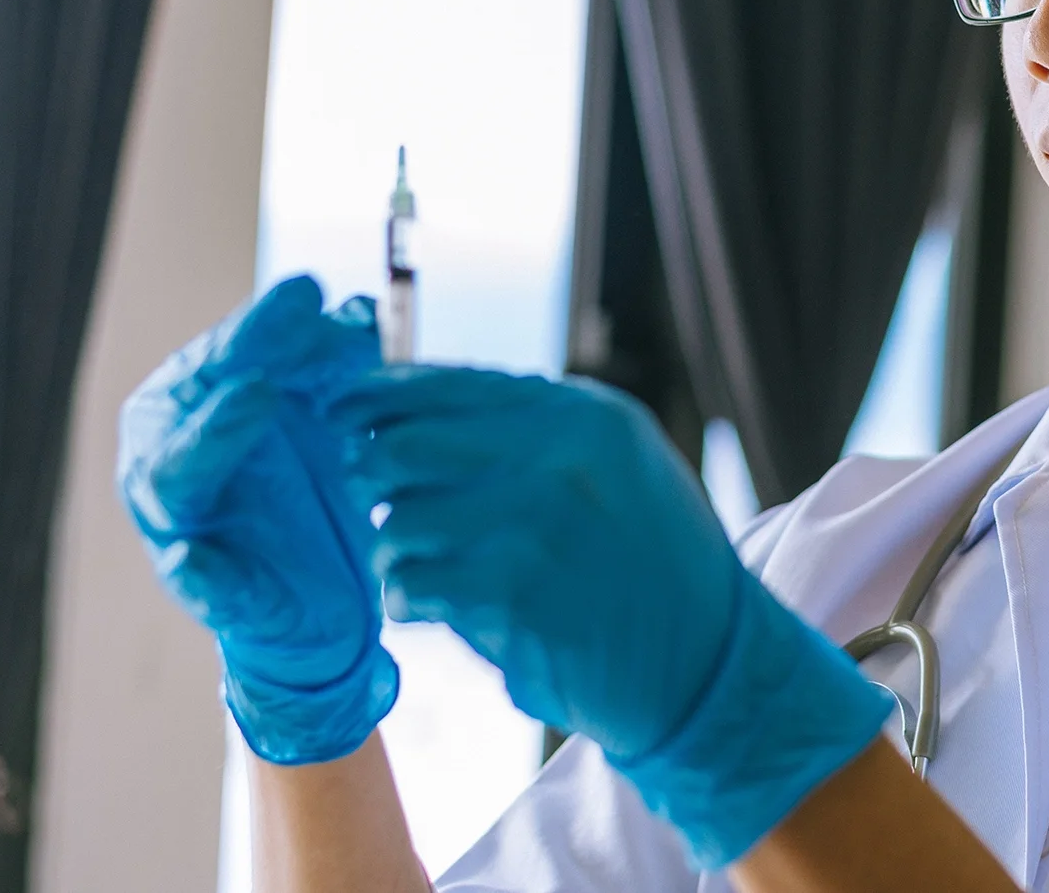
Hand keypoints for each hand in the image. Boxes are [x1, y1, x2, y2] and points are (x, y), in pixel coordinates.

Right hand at [117, 275, 397, 764]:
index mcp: (193, 405)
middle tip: (290, 316)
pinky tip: (193, 558)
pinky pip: (196, 578)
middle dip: (239, 355)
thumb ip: (340, 363)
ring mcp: (178, 524)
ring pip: (178, 474)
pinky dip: (196, 570)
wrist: (326, 599)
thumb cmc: (315, 487)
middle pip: (195, 396)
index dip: (267, 320)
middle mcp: (169, 455)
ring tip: (257, 396)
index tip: (313, 289)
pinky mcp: (207, 592)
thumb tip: (364, 306)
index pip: (226, 351)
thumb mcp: (334, 418)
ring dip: (215, 434)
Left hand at [330, 367, 889, 867]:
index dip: (378, 396)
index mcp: (581, 414)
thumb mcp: (619, 463)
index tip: (343, 411)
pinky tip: (429, 604)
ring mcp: (532, 526)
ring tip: (416, 565)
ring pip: (398, 521)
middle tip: (368, 494)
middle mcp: (556, 457)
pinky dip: (407, 598)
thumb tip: (423, 407)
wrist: (705, 663)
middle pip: (404, 446)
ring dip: (392, 548)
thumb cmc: (656, 560)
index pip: (448, 385)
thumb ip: (538, 430)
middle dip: (369, 473)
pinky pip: (412, 586)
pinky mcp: (511, 597)